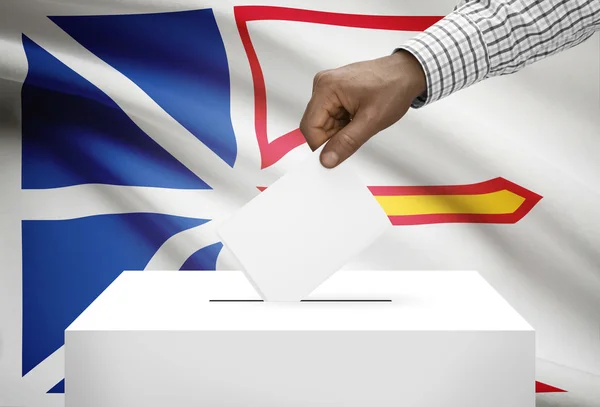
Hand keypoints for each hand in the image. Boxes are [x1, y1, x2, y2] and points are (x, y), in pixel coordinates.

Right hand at [299, 50, 425, 167]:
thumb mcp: (371, 121)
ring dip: (340, 131)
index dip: (320, 146)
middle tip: (357, 133)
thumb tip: (327, 159)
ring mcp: (327, 87)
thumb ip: (347, 142)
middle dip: (333, 137)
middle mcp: (322, 85)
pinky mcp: (334, 92)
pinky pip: (330, 117)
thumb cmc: (393, 88)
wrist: (406, 73)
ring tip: (361, 121)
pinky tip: (358, 117)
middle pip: (315, 126)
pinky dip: (343, 124)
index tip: (334, 156)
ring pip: (323, 124)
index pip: (310, 128)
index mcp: (326, 88)